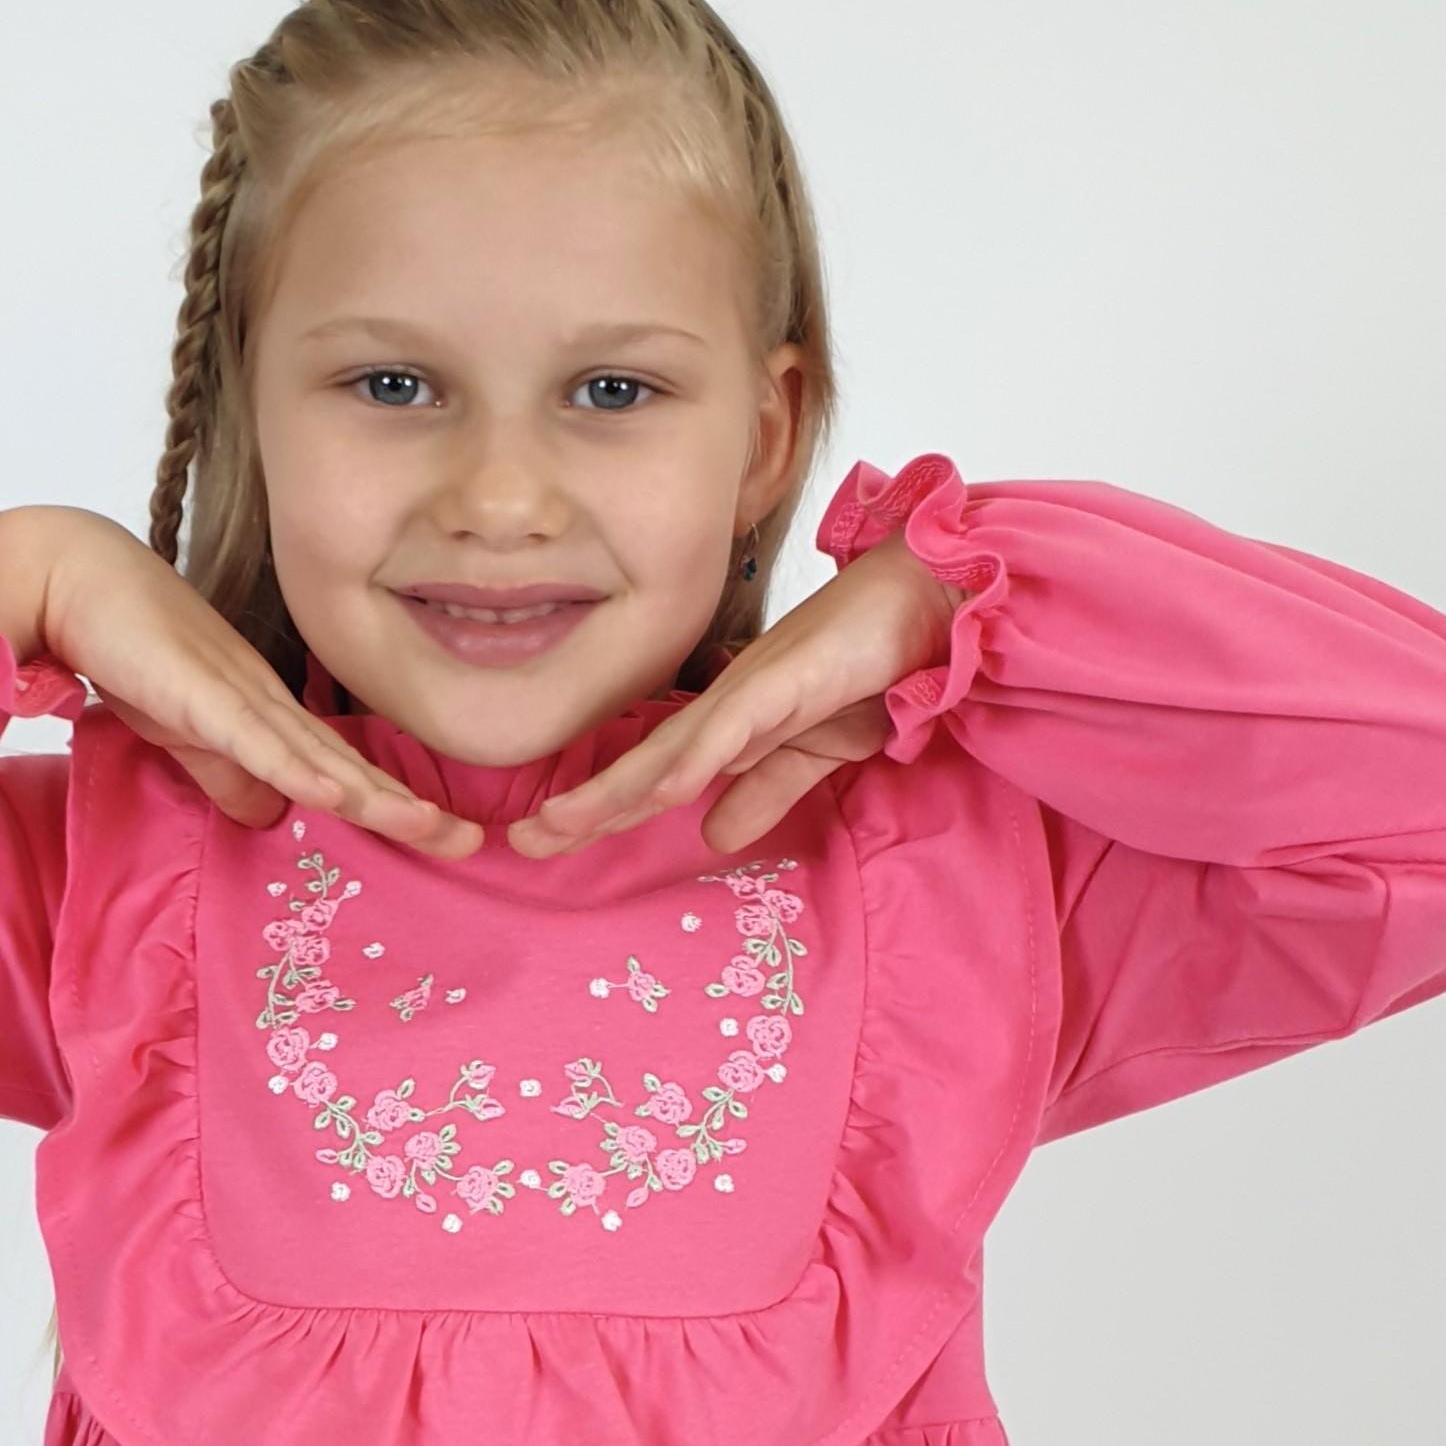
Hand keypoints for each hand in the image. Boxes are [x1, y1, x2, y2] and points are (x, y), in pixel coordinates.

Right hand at [39, 514, 483, 855]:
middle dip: (409, 808)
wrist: (71, 576)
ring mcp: (237, 694)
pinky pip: (257, 740)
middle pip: (348, 765)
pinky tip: (339, 797)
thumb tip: (267, 816)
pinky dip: (299, 771)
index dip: (392, 804)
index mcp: (266, 713)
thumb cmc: (124, 645)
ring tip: (431, 829)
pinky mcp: (199, 694)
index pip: (340, 768)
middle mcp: (267, 701)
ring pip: (318, 756)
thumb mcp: (185, 730)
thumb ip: (227, 772)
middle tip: (472, 843)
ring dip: (374, 796)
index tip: (444, 837)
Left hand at [504, 538, 960, 857]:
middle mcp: (724, 706)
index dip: (602, 809)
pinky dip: (696, 761)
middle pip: (643, 766)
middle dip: (582, 806)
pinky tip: (660, 793)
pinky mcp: (787, 678)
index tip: (548, 841)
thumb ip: (765, 790)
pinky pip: (734, 728)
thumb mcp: (814, 752)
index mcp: (728, 726)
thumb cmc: (873, 666)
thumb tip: (714, 836)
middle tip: (521, 844)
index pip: (654, 777)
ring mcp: (751, 690)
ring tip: (558, 824)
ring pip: (671, 750)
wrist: (925, 601)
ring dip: (615, 790)